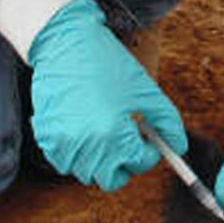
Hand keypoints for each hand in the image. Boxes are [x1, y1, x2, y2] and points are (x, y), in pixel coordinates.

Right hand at [28, 0, 185, 191]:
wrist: (64, 42)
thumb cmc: (108, 64)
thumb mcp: (146, 90)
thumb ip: (168, 122)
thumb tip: (178, 146)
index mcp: (114, 134)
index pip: (139, 164)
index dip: (148, 154)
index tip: (149, 142)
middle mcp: (86, 145)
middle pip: (112, 180)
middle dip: (125, 165)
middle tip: (129, 145)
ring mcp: (62, 143)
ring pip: (87, 173)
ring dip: (99, 160)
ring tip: (104, 131)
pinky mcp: (45, 137)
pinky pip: (64, 162)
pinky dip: (76, 154)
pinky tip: (82, 129)